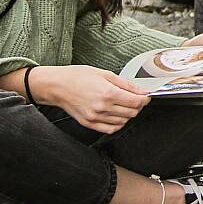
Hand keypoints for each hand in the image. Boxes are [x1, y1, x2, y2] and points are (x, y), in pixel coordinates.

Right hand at [30, 65, 151, 133]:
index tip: (145, 96)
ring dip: (128, 115)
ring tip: (123, 105)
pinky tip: (116, 115)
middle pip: (132, 113)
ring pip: (123, 122)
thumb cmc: (78, 76)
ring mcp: (95, 117)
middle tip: (135, 99)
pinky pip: (110, 129)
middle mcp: (102, 107)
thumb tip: (142, 91)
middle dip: (137, 106)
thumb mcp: (105, 74)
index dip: (145, 99)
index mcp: (108, 93)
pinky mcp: (89, 123)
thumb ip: (126, 84)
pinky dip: (117, 124)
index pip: (137, 102)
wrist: (57, 85)